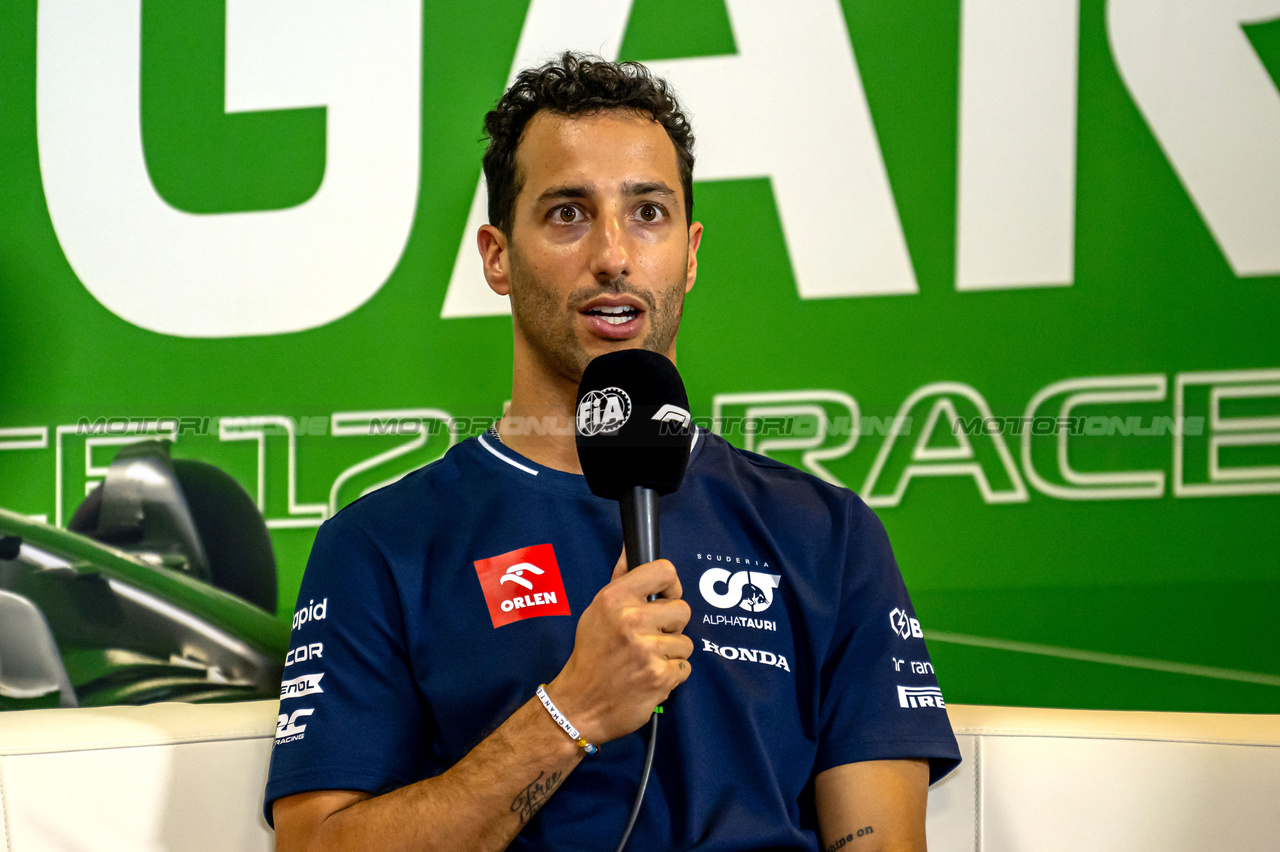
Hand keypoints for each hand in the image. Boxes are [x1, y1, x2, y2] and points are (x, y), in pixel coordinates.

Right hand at [545, 553, 692, 744]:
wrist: (579, 705)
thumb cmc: (591, 655)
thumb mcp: (597, 611)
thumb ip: (620, 579)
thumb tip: (630, 547)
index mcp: (615, 599)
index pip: (664, 571)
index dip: (671, 586)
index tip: (664, 598)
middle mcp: (631, 620)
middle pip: (683, 609)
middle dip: (672, 626)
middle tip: (651, 637)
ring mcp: (647, 650)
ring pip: (686, 643)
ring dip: (671, 653)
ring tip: (646, 660)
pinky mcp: (659, 677)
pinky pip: (684, 668)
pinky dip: (670, 674)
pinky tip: (649, 676)